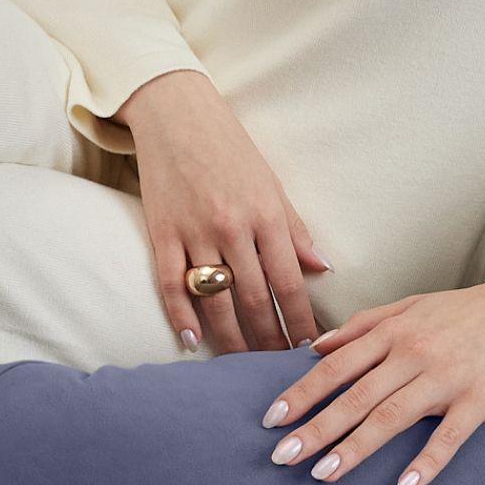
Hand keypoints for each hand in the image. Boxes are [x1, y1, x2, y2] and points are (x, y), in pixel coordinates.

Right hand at [117, 69, 329, 353]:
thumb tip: (323, 267)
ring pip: (217, 301)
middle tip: (278, 370)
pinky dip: (181, 317)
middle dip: (270, 341)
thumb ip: (295, 229)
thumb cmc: (231, 148)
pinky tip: (192, 342)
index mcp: (266, 214)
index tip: (310, 349)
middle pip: (256, 300)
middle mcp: (232, 227)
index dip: (301, 322)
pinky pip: (171, 285)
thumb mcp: (271, 184)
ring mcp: (194, 231)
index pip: (290, 283)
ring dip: (232, 340)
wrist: (177, 113)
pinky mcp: (161, 232)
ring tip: (242, 366)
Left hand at [258, 245, 484, 484]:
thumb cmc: (471, 309)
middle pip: (355, 396)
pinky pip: (449, 435)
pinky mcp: (481, 398)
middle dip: (315, 428)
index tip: (271, 420)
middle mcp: (413, 353)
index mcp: (394, 331)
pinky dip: (427, 462)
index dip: (301, 393)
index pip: (336, 366)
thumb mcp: (412, 305)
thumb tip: (316, 346)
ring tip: (324, 475)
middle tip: (281, 458)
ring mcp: (447, 376)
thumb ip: (364, 325)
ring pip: (391, 416)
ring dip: (355, 448)